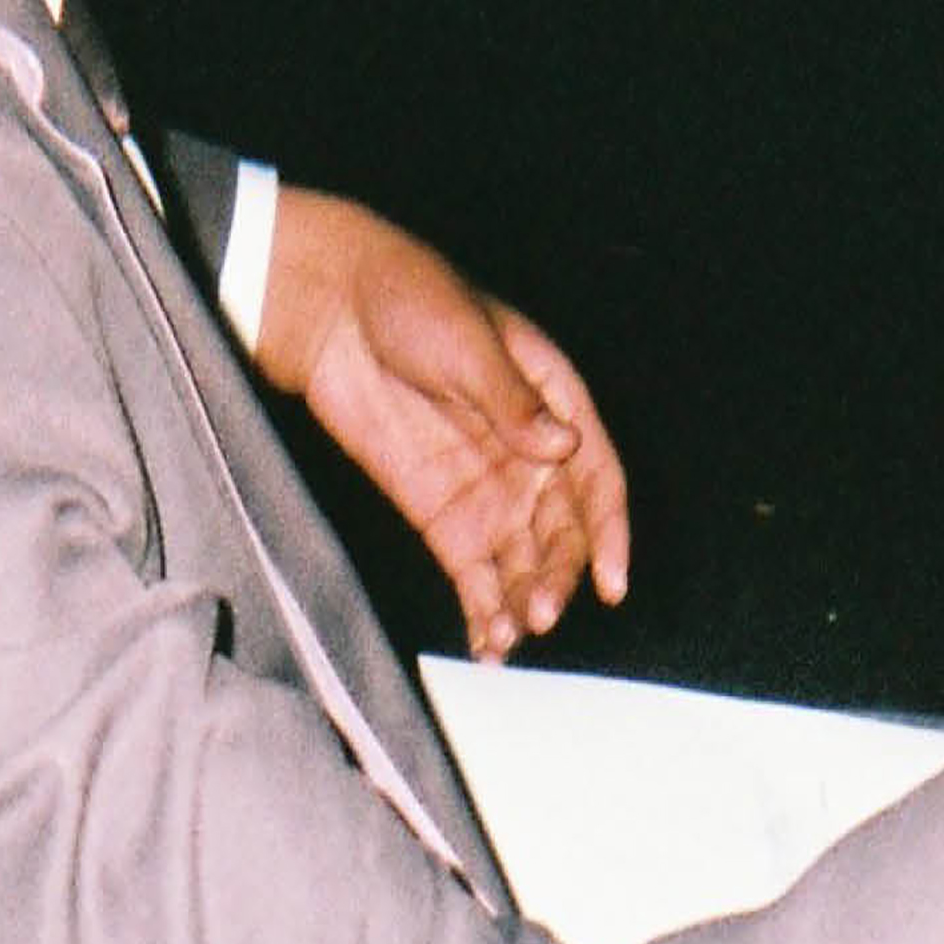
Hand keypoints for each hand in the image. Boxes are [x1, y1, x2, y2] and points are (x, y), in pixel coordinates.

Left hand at [255, 187, 630, 661]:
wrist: (333, 310)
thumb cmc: (411, 301)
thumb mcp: (469, 343)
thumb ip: (514, 402)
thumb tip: (562, 448)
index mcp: (555, 404)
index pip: (598, 480)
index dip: (610, 533)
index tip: (610, 583)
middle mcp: (531, 456)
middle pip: (564, 533)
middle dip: (558, 578)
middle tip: (543, 613)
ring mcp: (488, 491)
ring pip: (523, 562)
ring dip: (524, 602)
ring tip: (511, 637)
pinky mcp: (442, 516)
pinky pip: (474, 573)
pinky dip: (482, 608)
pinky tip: (487, 642)